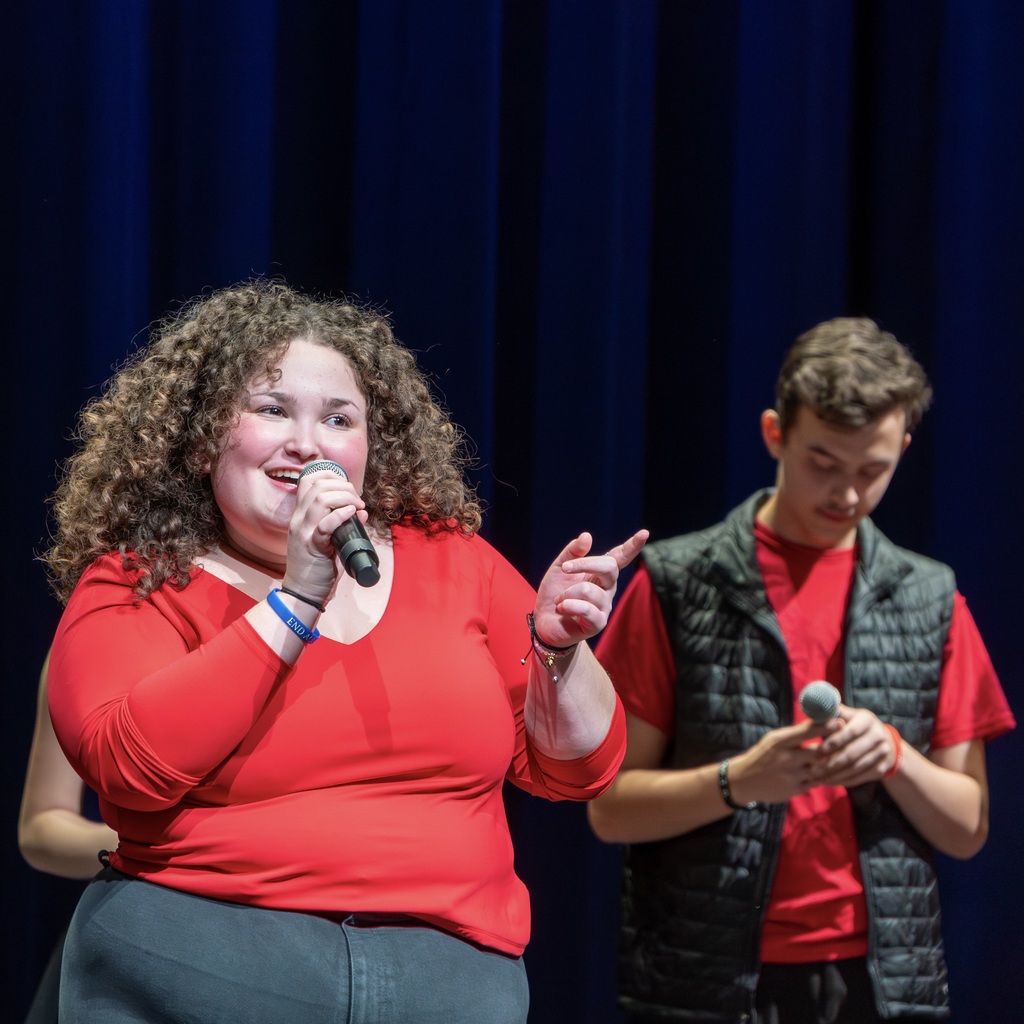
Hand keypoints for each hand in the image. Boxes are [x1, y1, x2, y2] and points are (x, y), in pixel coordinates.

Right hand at [284, 466, 367, 599]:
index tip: (348, 487)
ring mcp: (303, 532)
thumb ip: (343, 525)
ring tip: (357, 507)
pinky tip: (352, 514)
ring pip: (319, 499)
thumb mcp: (330, 541)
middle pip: (317, 485)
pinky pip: (323, 525)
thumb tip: (361, 512)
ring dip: (344, 497)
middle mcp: (299, 519)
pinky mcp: (311, 546)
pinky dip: (339, 515)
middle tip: (357, 501)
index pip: (308, 480)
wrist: (304, 593)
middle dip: (343, 486)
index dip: (330, 476)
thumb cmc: (317, 567)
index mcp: (302, 515)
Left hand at [531, 529, 648, 647]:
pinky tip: (561, 608)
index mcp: (600, 573)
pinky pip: (586, 609)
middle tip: (565, 568)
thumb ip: (572, 552)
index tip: (644, 533)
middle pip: (609, 568)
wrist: (544, 622)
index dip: (632, 546)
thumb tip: (587, 536)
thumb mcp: (559, 568)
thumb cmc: (555, 593)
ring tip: (559, 601)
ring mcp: (605, 606)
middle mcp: (607, 588)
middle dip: (585, 564)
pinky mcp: (598, 622)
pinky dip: (569, 606)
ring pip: (588, 590)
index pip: (619, 557)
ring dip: (567, 593)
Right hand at [728, 720, 834, 804]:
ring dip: (831, 763)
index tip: (841, 722)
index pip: (806, 731)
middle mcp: (786, 758)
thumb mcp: (774, 740)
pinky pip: (816, 782)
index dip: (826, 727)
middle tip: (849, 741)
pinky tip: (832, 772)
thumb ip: (795, 733)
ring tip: (844, 757)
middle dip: (834, 746)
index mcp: (780, 741)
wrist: (745, 780)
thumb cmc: (763, 755)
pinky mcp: (795, 790)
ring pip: (820, 768)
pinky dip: (825, 776)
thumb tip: (819, 720)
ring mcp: (791, 775)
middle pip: (818, 751)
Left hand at [813, 705, 898, 787]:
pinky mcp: (883, 768)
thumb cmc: (853, 726)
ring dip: (836, 774)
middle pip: (853, 752)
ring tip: (820, 777)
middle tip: (814, 769)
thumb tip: (812, 707)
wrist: (882, 741)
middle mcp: (878, 735)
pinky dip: (845, 781)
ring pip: (857, 767)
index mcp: (867, 719)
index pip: (850, 732)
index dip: (834, 741)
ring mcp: (883, 753)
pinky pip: (862, 777)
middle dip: (832, 762)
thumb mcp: (846, 716)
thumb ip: (831, 713)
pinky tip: (831, 781)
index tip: (819, 750)